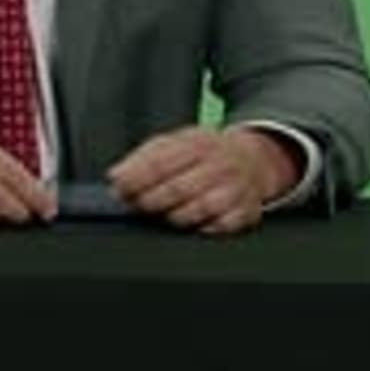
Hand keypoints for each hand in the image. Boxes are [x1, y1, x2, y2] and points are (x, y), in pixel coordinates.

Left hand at [108, 125, 299, 236]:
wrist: (253, 158)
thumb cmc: (203, 154)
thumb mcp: (173, 143)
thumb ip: (143, 158)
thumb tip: (116, 176)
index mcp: (195, 144)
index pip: (160, 163)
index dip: (135, 179)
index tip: (119, 189)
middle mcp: (218, 164)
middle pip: (177, 189)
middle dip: (150, 201)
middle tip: (137, 205)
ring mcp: (235, 187)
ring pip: (199, 208)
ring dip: (175, 216)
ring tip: (165, 213)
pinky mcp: (247, 209)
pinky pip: (222, 225)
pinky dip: (204, 227)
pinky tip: (195, 223)